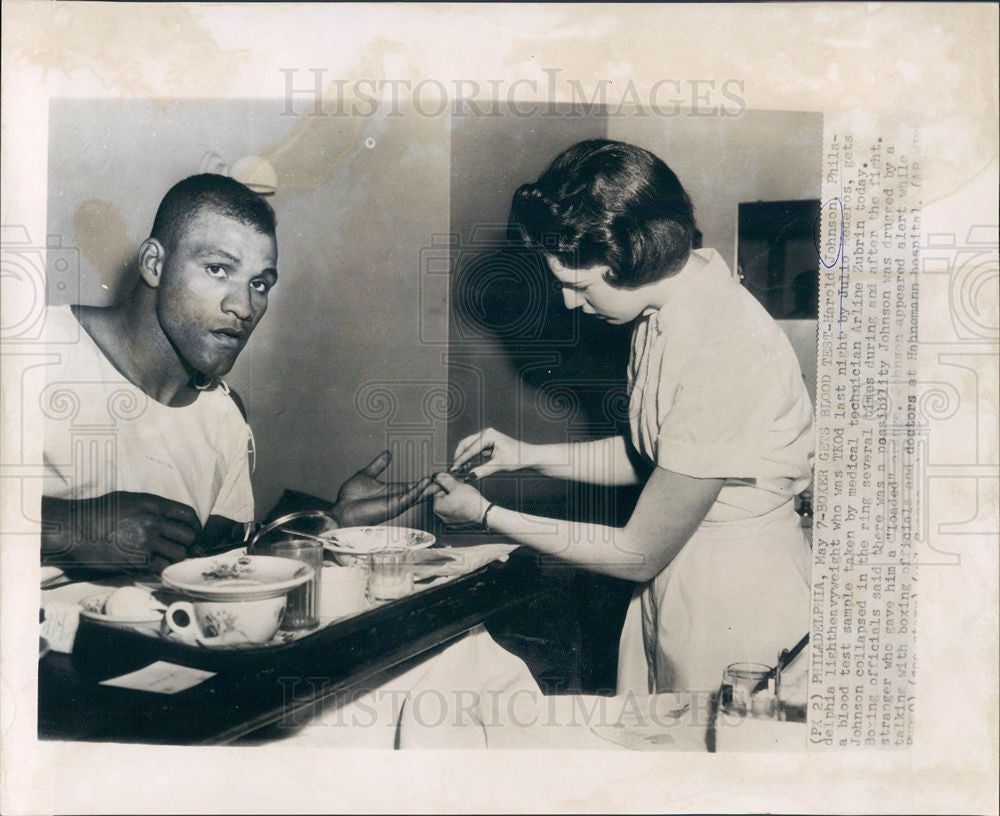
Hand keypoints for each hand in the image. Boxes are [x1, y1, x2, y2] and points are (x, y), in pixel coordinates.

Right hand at [41, 491, 201, 572]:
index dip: (194, 526)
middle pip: (189, 536)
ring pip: (179, 554)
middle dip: (187, 543)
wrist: (75, 528)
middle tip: (180, 548)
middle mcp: (154, 521)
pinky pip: (162, 567)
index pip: (189, 515)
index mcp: (154, 504)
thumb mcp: (129, 499)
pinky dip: (162, 568)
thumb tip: (171, 518)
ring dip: (175, 558)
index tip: (192, 532)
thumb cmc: (99, 512)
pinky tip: (155, 566)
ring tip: (166, 558)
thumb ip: (153, 507)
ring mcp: (146, 541)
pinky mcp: (137, 560)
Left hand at [332, 450, 432, 526]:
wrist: (342, 510)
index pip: (412, 486)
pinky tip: (426, 482)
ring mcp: (396, 503)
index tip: (436, 476)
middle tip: (446, 480)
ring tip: (441, 480)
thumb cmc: (351, 498)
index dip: (424, 482)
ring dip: (429, 488)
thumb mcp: (367, 475)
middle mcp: (396, 498)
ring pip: (417, 495)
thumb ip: (378, 465)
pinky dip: (418, 490)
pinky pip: (408, 497)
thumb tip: (387, 454)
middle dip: (432, 487)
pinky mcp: (393, 506)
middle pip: (419, 492)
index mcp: (392, 491)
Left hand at [430, 472, 490, 525]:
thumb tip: (439, 476)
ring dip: (454, 498)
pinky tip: (465, 503)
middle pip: (442, 499)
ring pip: (449, 505)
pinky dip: (458, 506)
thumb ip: (445, 480)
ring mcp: (449, 521)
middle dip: (449, 492)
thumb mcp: (456, 486)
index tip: (451, 483)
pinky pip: (455, 511)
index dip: (444, 485)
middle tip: (459, 488)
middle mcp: (441, 516)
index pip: (435, 491)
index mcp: (437, 507)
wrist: (483, 514)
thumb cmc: (470, 501)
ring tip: (463, 496)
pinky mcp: (456, 523)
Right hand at [451, 427, 533, 478]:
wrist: (528, 456)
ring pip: (468, 447)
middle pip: (465, 444)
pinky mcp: (486, 443)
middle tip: (454, 470)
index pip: (470, 449)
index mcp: (488, 435)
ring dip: (463, 458)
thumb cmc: (517, 458)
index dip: (461, 461)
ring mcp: (485, 437)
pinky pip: (473, 450)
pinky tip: (467, 467)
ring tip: (460, 470)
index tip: (453, 470)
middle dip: (459, 457)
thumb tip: (469, 476)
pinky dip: (469, 458)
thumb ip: (483, 470)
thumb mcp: (499, 465)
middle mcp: (485, 433)